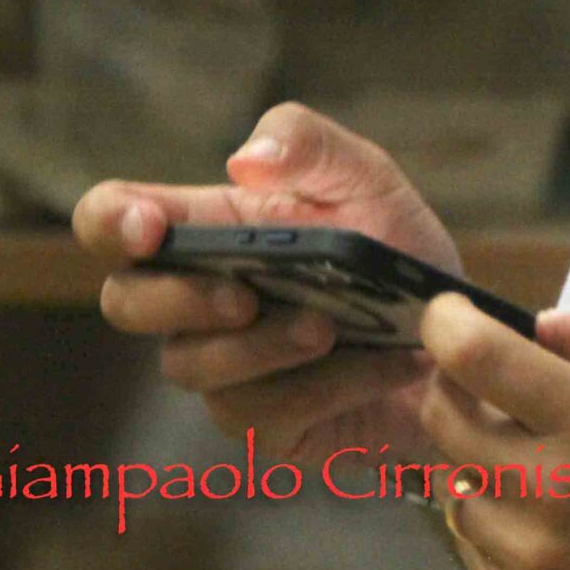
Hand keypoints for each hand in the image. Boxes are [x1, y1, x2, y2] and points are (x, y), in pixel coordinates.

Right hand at [73, 100, 459, 467]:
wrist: (460, 342)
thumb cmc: (399, 254)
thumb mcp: (370, 181)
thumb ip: (310, 145)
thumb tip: (244, 161)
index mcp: (210, 230)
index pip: (114, 219)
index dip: (109, 221)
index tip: (146, 229)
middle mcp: (198, 301)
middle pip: (124, 302)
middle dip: (177, 298)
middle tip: (245, 297)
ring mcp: (224, 369)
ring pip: (189, 366)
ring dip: (261, 346)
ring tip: (330, 328)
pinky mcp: (263, 424)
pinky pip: (261, 413)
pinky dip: (327, 385)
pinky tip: (384, 364)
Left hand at [415, 295, 569, 569]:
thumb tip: (536, 328)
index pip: (477, 359)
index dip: (447, 323)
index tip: (452, 315)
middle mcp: (547, 492)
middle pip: (441, 419)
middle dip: (452, 384)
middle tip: (486, 379)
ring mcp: (527, 555)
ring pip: (450, 483)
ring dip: (473, 453)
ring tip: (525, 451)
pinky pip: (469, 539)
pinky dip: (488, 511)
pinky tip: (535, 505)